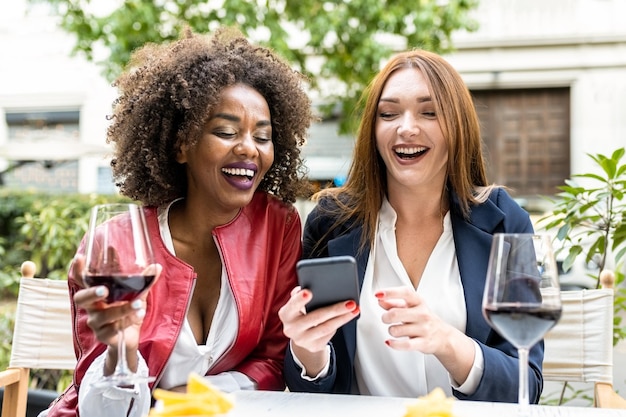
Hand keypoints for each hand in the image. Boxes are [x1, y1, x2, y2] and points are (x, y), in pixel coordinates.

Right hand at [71, 254, 162, 372]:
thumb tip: (156, 266)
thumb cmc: (128, 311)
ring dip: (122, 308)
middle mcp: (92, 307)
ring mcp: (96, 322)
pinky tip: (139, 314)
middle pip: (81, 299)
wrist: (128, 338)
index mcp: (96, 293)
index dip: (78, 270)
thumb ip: (143, 281)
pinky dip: (128, 320)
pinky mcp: (104, 336)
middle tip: (104, 289)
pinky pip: (114, 329)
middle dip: (91, 292)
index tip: (80, 258)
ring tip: (139, 303)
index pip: (83, 280)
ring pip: (104, 315)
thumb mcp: (135, 294)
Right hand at [278, 286, 358, 375]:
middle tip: (350, 303)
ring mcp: (302, 340)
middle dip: (335, 309)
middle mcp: (291, 328)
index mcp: (285, 314)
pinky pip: (329, 334)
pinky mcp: (313, 347)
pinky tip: (348, 316)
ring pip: (326, 328)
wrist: (300, 334)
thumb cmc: (300, 312)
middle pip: (316, 317)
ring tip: (355, 309)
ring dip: (343, 318)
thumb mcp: (296, 304)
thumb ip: (301, 294)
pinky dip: (340, 323)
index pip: (292, 305)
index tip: (308, 292)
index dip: (299, 299)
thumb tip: (311, 286)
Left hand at [376, 286, 451, 352]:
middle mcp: (422, 314)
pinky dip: (394, 344)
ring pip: (397, 330)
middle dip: (386, 317)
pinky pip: (405, 345)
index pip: (405, 293)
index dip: (391, 293)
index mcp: (419, 302)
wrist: (443, 336)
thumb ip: (395, 303)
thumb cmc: (424, 319)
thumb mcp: (411, 307)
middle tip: (386, 318)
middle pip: (396, 314)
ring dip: (391, 331)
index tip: (378, 294)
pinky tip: (390, 342)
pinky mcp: (423, 343)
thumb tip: (381, 300)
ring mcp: (424, 329)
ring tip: (395, 330)